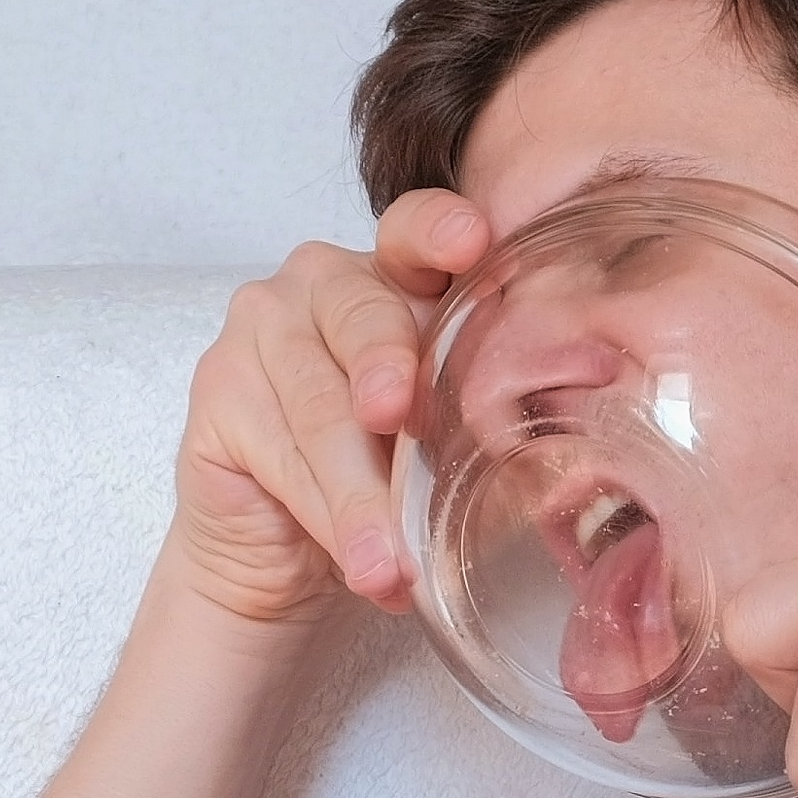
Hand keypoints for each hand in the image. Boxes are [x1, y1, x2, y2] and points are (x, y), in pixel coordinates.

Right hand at [163, 190, 488, 625]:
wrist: (298, 547)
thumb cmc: (394, 472)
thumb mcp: (458, 437)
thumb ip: (500, 412)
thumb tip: (581, 414)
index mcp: (399, 274)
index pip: (417, 231)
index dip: (441, 232)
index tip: (473, 242)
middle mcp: (324, 284)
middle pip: (365, 318)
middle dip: (389, 371)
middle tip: (402, 416)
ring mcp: (260, 331)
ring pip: (323, 408)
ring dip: (363, 494)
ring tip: (394, 564)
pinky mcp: (216, 392)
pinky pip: (280, 454)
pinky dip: (329, 518)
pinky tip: (363, 565)